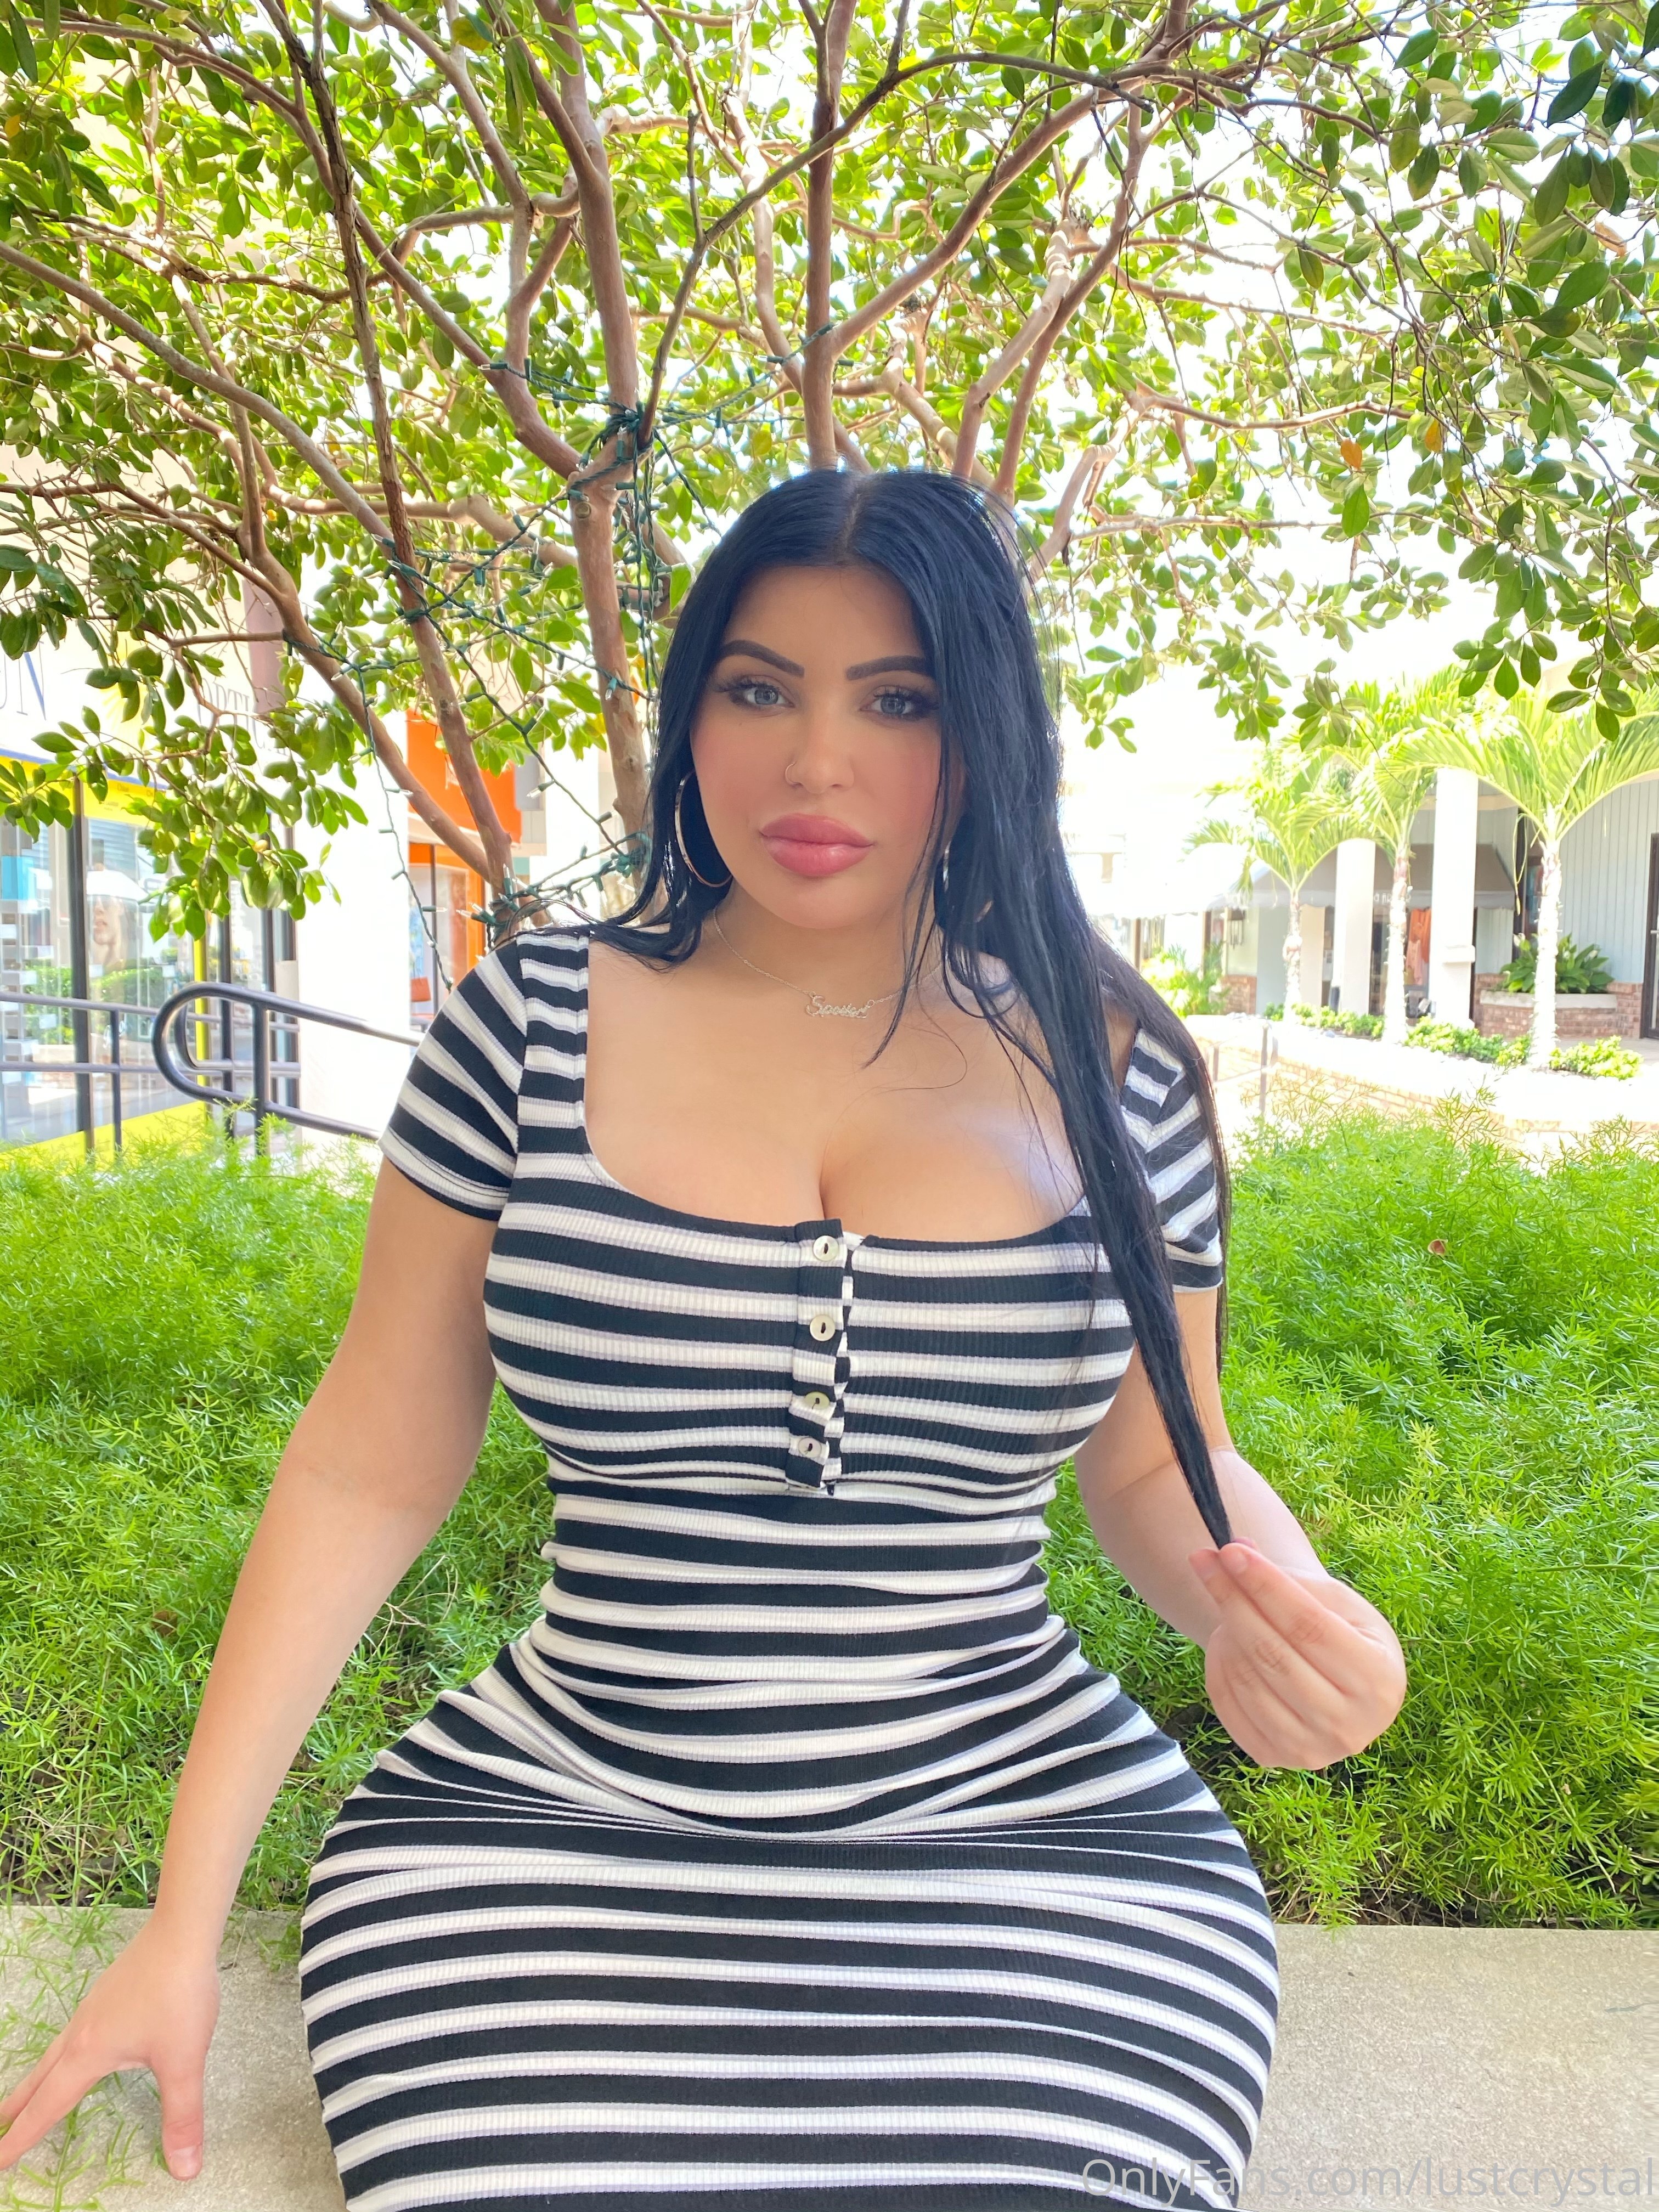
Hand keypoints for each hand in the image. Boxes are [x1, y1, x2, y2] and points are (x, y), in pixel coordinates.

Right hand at [0, 1915, 220, 2181]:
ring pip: (55, 2053)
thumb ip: (182, 2116)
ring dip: (37, 2080)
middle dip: (17, 2109)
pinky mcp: (109, 1992)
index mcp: (88, 2053)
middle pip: (39, 2078)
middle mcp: (81, 2032)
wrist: (182, 1929)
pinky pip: (74, 2033)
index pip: (46, 2107)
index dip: (21, 2138)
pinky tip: (80, 2049)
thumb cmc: (180, 1995)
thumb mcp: (184, 2060)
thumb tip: (185, 2169)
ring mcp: (93, 2008)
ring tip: (28, 2096)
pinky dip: (61, 2054)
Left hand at [1189, 1539, 1405, 1769]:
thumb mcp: (1334, 1601)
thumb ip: (1287, 1577)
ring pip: (1248, 1681)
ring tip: (1222, 1598)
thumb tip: (1235, 1551)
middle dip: (1233, 1600)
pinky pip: (1230, 1706)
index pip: (1309, 1626)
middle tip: (1204, 1559)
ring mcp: (1312, 1751)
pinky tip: (1223, 1637)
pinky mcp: (1275, 1758)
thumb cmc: (1339, 1631)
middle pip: (1273, 1654)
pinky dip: (1218, 1665)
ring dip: (1225, 1631)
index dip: (1267, 1585)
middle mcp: (1351, 1726)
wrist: (1337, 1685)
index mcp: (1380, 1679)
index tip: (1231, 1551)